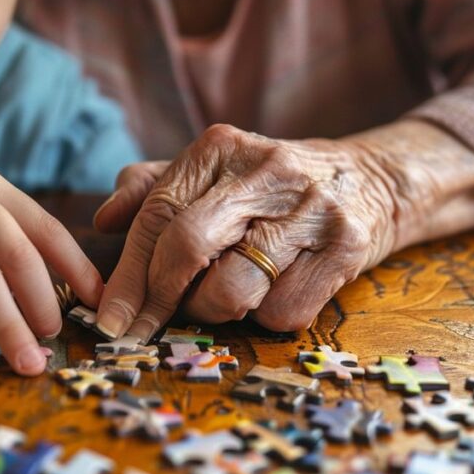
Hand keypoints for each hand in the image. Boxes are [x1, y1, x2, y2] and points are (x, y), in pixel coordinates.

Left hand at [93, 124, 402, 340]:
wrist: (370, 179)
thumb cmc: (270, 186)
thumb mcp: (213, 173)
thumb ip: (155, 189)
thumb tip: (103, 219)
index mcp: (220, 147)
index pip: (157, 213)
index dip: (126, 274)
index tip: (109, 318)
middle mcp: (265, 171)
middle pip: (187, 245)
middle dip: (159, 297)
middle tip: (146, 326)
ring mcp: (309, 209)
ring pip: (233, 288)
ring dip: (213, 310)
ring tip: (218, 298)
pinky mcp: (346, 248)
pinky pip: (283, 311)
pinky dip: (264, 317)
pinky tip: (270, 293)